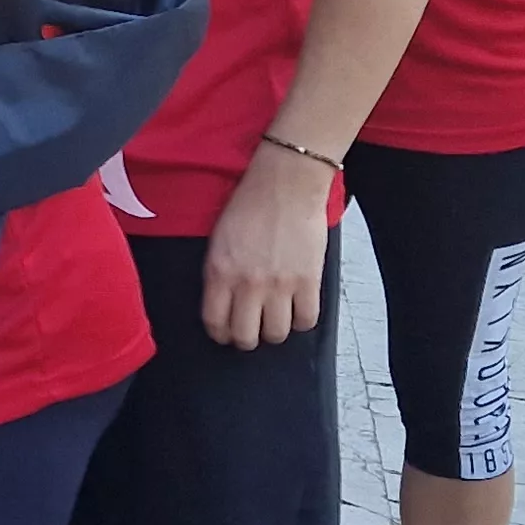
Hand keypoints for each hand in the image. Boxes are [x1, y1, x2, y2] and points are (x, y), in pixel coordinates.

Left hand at [200, 149, 334, 347]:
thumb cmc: (248, 207)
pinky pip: (307, 320)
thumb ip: (219, 275)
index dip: (221, 335)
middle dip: (247, 338)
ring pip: (277, 333)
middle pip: (246, 337)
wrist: (286, 185)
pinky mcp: (309, 280)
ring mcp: (280, 284)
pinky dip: (302, 321)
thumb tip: (223, 304)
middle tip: (252, 330)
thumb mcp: (218, 241)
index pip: (215, 322)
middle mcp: (248, 284)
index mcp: (220, 272)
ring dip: (275, 331)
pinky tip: (297, 309)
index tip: (226, 334)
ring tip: (275, 318)